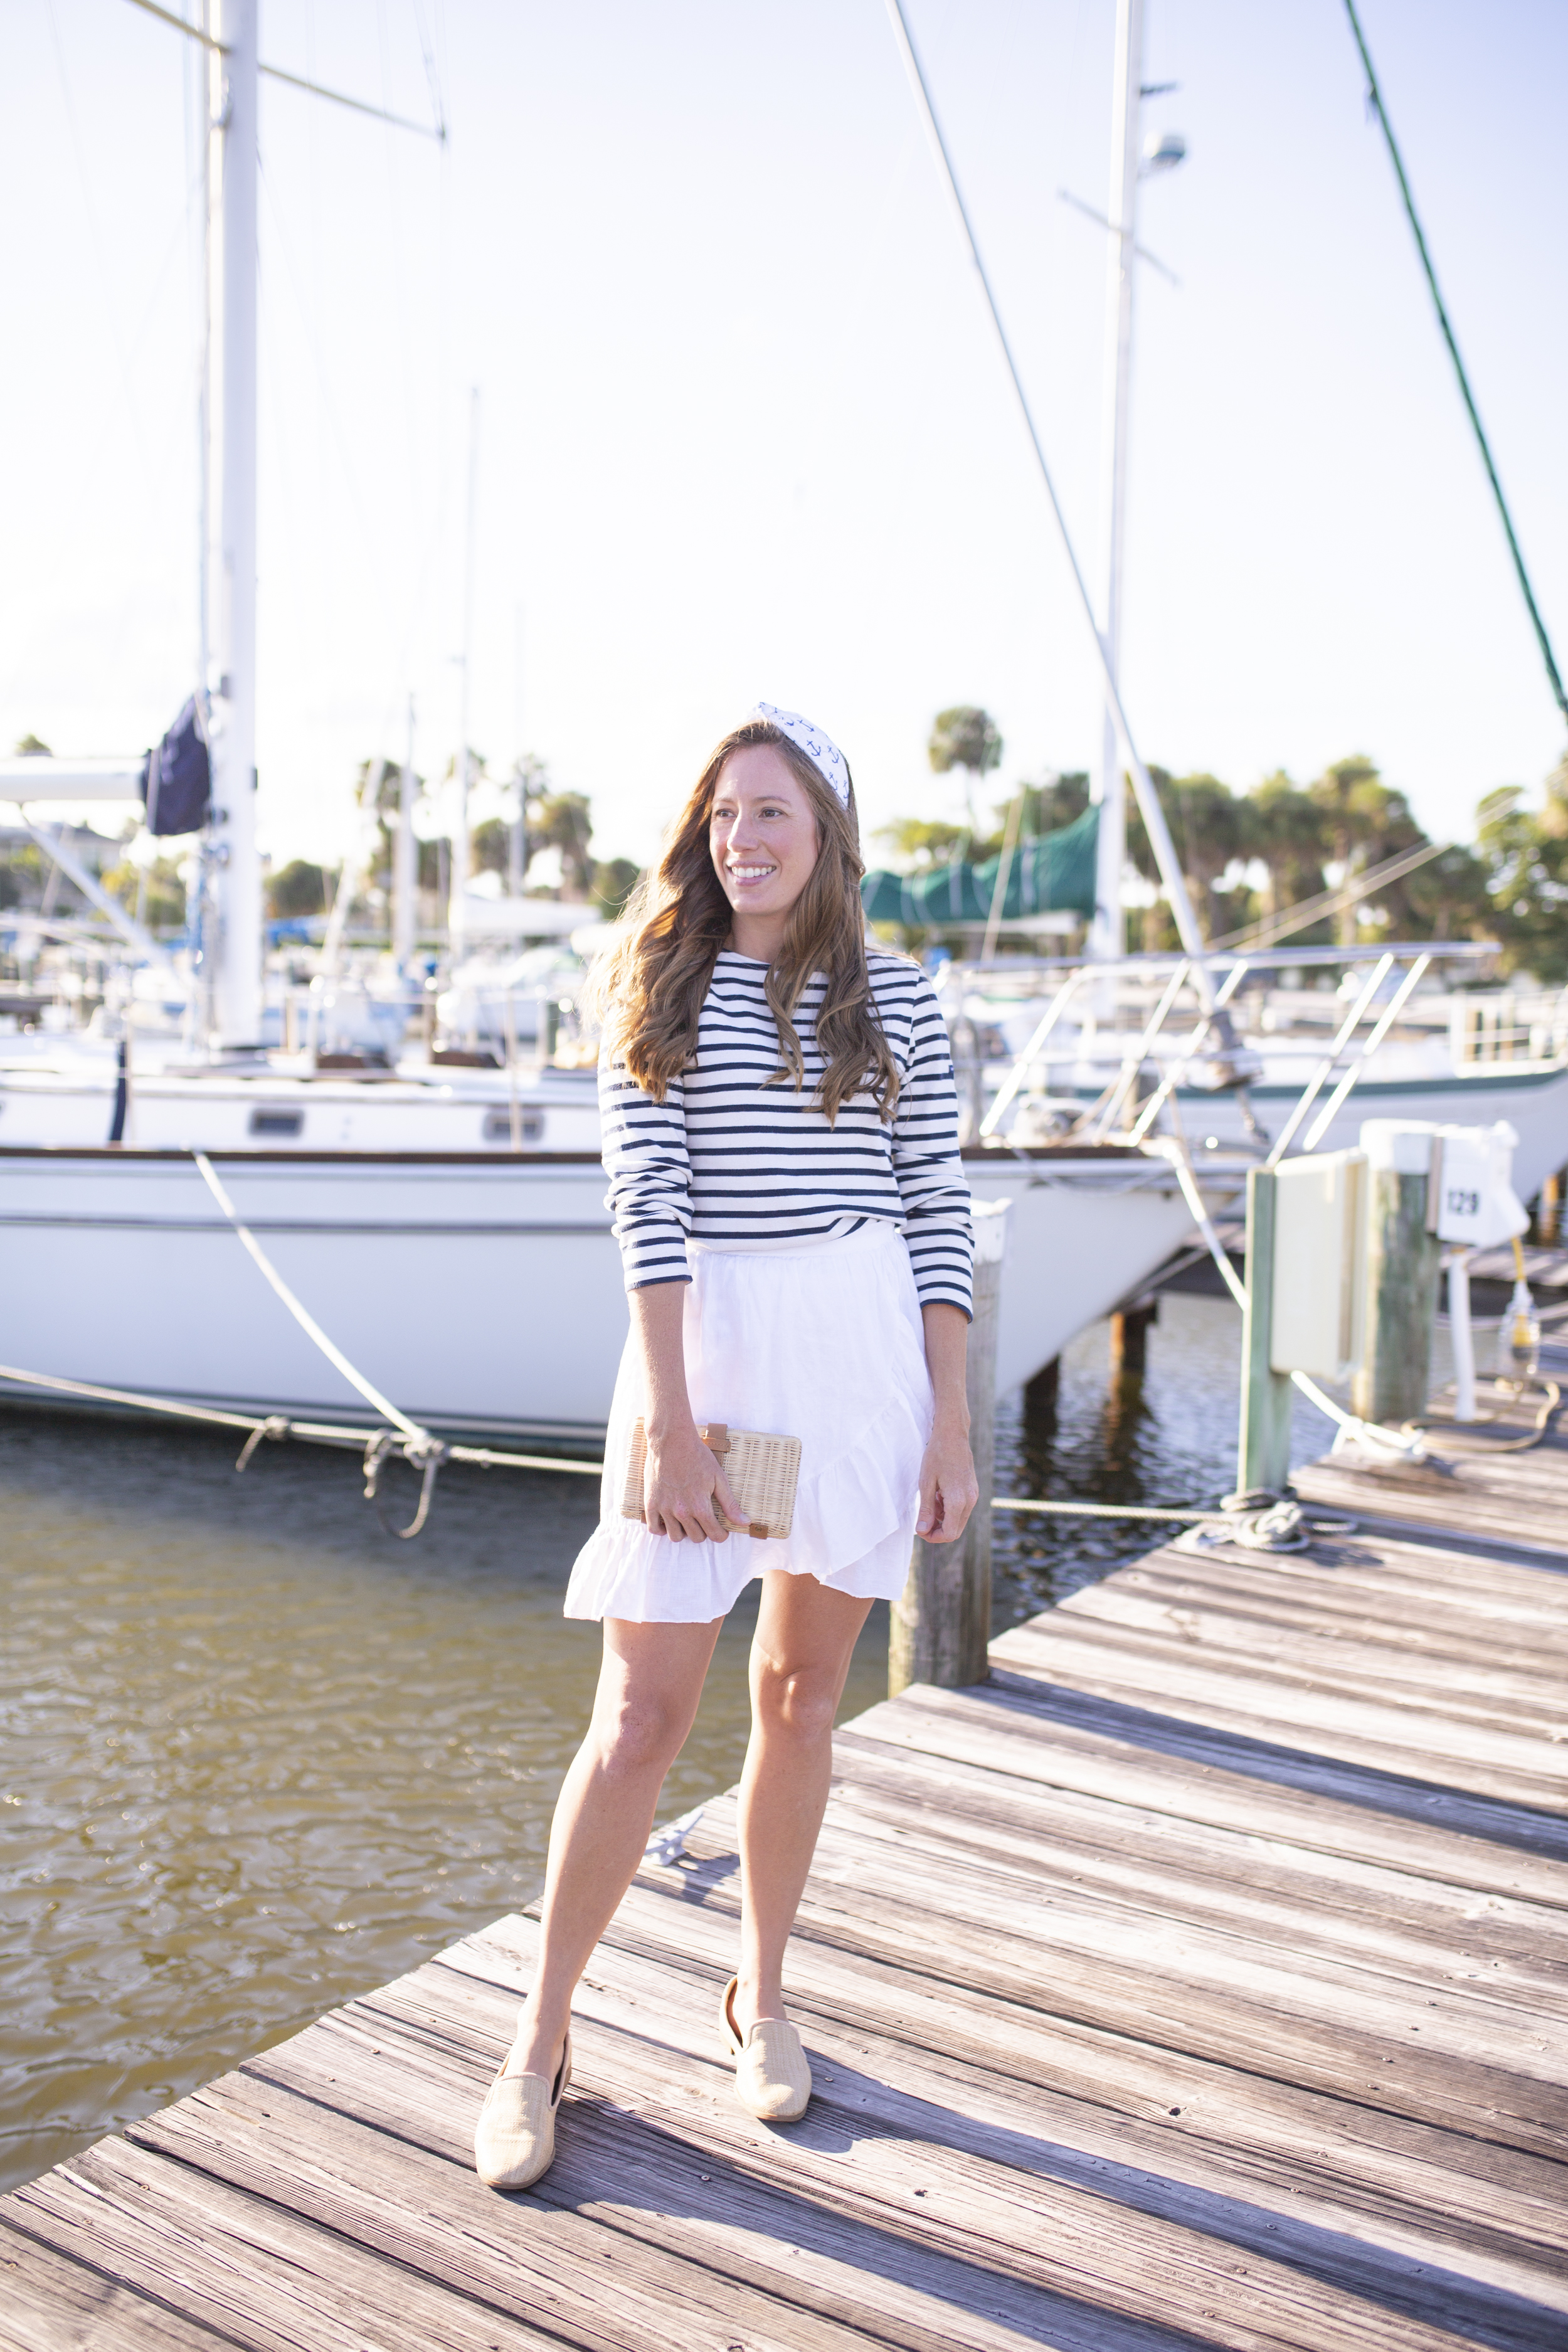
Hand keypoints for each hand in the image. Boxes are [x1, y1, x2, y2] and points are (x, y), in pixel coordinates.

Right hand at [644, 1421, 740, 1543]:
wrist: (672, 1441)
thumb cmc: (698, 1457)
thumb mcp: (718, 1479)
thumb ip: (730, 1504)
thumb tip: (746, 1522)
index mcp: (700, 1507)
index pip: (714, 1535)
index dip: (721, 1535)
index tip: (721, 1531)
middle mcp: (682, 1512)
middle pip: (696, 1537)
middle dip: (704, 1532)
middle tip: (704, 1521)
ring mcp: (664, 1509)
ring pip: (675, 1536)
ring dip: (684, 1532)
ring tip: (687, 1522)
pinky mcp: (650, 1503)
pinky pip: (653, 1528)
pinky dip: (661, 1529)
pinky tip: (668, 1522)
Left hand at [915, 1418, 977, 1543]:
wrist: (952, 1435)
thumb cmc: (937, 1455)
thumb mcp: (926, 1483)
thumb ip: (926, 1509)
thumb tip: (922, 1531)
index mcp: (958, 1501)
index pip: (949, 1534)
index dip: (932, 1537)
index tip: (919, 1530)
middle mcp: (970, 1501)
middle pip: (955, 1531)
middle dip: (937, 1530)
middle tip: (922, 1520)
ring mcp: (973, 1495)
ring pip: (958, 1520)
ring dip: (942, 1519)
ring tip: (929, 1502)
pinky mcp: (973, 1490)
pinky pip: (961, 1509)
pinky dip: (948, 1510)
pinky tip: (938, 1495)